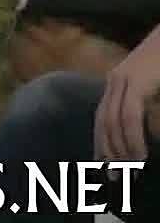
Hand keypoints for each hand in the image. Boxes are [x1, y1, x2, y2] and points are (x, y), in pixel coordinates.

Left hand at [96, 25, 159, 163]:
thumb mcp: (154, 86)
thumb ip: (146, 103)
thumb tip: (147, 130)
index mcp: (117, 82)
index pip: (102, 117)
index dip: (101, 142)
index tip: (102, 165)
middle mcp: (115, 81)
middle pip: (103, 122)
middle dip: (106, 151)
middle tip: (113, 176)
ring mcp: (124, 79)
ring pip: (113, 122)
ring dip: (121, 149)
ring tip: (130, 170)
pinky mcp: (137, 81)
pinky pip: (129, 115)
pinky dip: (132, 137)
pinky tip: (140, 154)